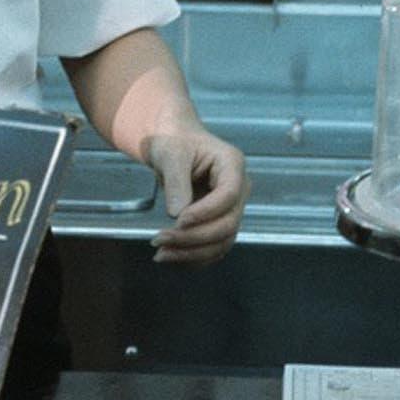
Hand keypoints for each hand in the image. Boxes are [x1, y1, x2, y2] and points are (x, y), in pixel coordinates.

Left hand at [142, 127, 247, 264]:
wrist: (173, 144)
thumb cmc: (174, 141)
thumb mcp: (170, 154)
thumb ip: (176, 182)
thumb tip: (178, 215)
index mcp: (232, 164)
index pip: (227, 196)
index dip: (205, 212)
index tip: (178, 220)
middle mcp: (239, 189)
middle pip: (227, 224)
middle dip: (194, 237)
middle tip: (160, 239)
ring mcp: (232, 208)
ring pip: (222, 241)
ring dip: (192, 253)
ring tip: (161, 254)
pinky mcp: (220, 223)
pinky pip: (214, 248)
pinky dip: (193, 257)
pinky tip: (170, 256)